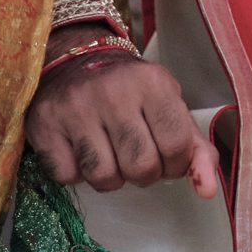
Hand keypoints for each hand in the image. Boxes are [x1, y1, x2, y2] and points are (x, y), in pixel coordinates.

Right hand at [26, 32, 218, 197]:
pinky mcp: (44, 125)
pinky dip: (77, 174)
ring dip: (111, 178)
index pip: (178, 144)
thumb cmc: (131, 90)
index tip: (168, 157)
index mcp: (153, 83)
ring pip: (103, 178)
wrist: (75, 61)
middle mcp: (114, 93)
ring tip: (111, 156)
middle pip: (141, 167)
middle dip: (145, 175)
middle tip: (138, 159)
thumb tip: (207, 190)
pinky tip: (81, 151)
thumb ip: (194, 148)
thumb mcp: (168, 105)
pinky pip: (67, 177)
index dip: (176, 164)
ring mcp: (75, 109)